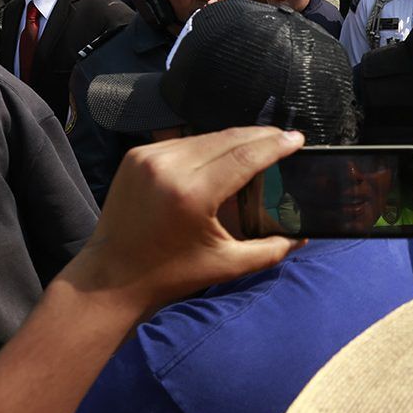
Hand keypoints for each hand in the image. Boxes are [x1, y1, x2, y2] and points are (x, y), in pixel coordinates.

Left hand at [63, 127, 306, 316]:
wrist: (110, 276)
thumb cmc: (168, 275)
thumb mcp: (226, 265)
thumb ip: (270, 250)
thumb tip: (302, 238)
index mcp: (192, 194)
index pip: (244, 156)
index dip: (275, 145)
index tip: (298, 139)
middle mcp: (169, 167)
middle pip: (228, 138)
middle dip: (261, 136)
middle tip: (285, 138)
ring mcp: (149, 157)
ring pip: (206, 136)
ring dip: (236, 139)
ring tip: (260, 145)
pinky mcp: (137, 156)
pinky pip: (184, 142)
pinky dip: (208, 145)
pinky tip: (224, 152)